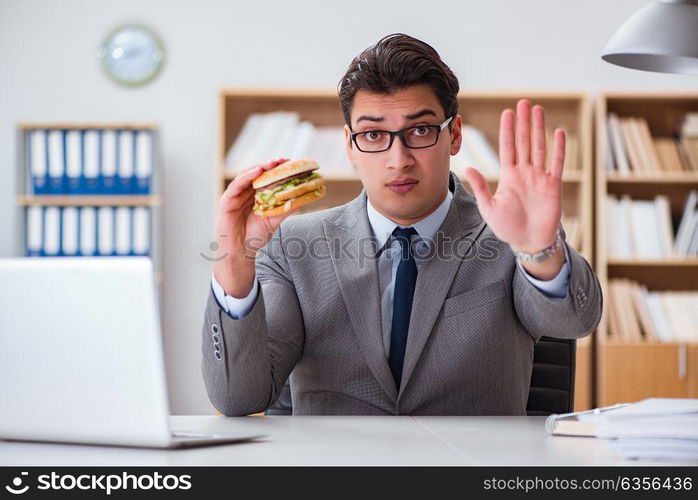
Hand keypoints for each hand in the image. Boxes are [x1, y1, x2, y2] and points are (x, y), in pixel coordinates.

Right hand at [212, 158, 299, 297]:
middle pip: (258, 174)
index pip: (267, 178)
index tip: (291, 164)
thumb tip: (303, 198)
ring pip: (247, 176)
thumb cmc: (255, 236)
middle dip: (270, 166)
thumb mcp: (274, 220)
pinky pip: (236, 185)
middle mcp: (246, 193)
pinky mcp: (227, 200)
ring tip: (272, 163)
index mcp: (256, 196)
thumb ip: (286, 209)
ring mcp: (236, 195)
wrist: (240, 252)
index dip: (278, 170)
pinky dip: (246, 177)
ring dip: (260, 168)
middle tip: (284, 160)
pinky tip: (257, 171)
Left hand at [464, 99, 564, 254]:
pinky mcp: (553, 186)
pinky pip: (557, 164)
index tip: (507, 112)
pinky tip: (558, 133)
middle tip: (524, 102)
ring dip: (539, 129)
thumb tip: (469, 168)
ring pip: (539, 147)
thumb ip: (481, 188)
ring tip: (538, 110)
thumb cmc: (508, 227)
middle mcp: (524, 173)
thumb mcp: (489, 209)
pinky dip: (559, 149)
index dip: (508, 129)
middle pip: (524, 142)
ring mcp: (540, 177)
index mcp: (508, 176)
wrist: (529, 242)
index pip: (507, 147)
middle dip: (524, 122)